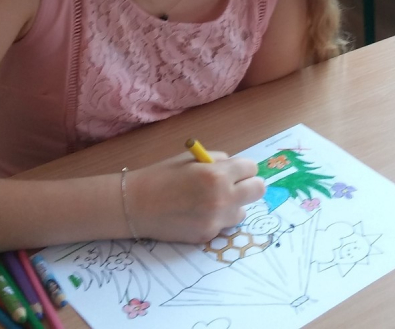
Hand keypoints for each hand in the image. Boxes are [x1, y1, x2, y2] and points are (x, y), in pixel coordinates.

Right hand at [124, 152, 264, 243]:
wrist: (136, 205)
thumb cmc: (162, 176)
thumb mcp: (191, 159)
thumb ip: (218, 162)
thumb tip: (236, 168)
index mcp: (217, 174)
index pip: (251, 169)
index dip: (243, 168)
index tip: (236, 171)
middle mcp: (222, 198)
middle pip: (258, 190)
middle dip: (248, 185)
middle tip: (234, 186)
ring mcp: (216, 220)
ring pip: (243, 211)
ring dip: (233, 205)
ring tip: (211, 202)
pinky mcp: (208, 236)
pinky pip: (224, 226)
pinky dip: (217, 219)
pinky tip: (197, 214)